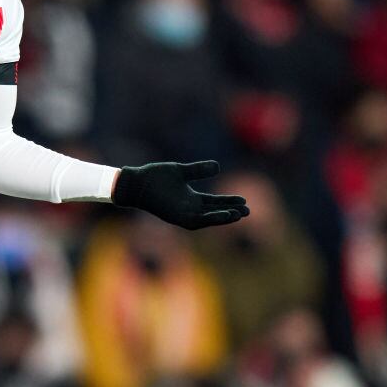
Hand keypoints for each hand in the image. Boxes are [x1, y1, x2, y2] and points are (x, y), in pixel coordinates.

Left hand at [111, 161, 247, 229]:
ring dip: (223, 217)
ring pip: (208, 218)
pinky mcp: (178, 217)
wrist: (137, 182)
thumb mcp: (181, 172)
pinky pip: (199, 220)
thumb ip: (198, 170)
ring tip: (240, 214)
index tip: (244, 200)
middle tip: (248, 210)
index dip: (228, 202)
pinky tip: (224, 214)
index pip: (214, 203)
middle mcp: (189, 209)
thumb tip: (217, 166)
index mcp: (190, 199)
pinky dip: (212, 218)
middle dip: (231, 212)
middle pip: (214, 212)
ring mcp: (183, 214)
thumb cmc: (155, 177)